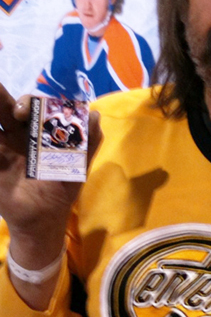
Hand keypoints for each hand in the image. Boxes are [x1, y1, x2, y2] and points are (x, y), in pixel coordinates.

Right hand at [0, 83, 101, 267]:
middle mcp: (21, 135)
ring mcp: (4, 148)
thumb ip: (89, 141)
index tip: (24, 111)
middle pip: (8, 109)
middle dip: (2, 97)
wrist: (43, 219)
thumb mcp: (79, 166)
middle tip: (2, 100)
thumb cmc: (63, 188)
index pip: (35, 108)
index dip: (31, 103)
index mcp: (43, 132)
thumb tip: (96, 114)